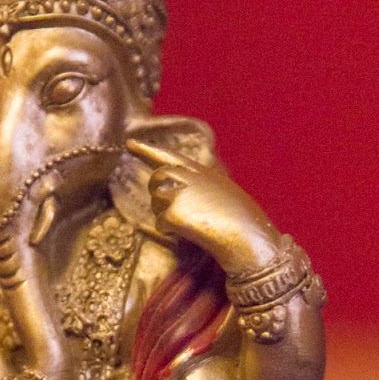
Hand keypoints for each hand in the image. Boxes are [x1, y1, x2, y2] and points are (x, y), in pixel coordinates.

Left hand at [124, 137, 277, 271]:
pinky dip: (171, 231)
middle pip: (156, 180)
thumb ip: (197, 186)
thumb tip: (172, 193)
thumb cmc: (241, 220)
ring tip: (194, 223)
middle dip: (161, 196)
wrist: (249, 236)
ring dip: (168, 216)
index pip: (168, 156)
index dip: (146, 150)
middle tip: (183, 213)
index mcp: (200, 170)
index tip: (129, 143)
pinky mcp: (173, 213)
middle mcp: (186, 176)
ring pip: (156, 203)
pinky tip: (191, 232)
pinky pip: (160, 224)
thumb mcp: (222, 192)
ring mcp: (178, 193)